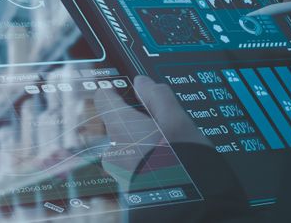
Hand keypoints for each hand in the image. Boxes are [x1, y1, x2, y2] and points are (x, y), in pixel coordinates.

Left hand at [94, 76, 208, 188]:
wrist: (186, 208)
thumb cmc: (182, 162)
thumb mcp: (178, 122)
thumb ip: (158, 98)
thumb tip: (143, 82)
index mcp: (121, 126)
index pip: (104, 99)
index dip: (115, 94)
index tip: (124, 94)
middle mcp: (113, 149)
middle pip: (120, 127)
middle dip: (137, 127)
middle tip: (162, 131)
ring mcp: (118, 172)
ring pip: (128, 149)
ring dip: (144, 148)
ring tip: (170, 153)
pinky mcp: (128, 189)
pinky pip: (134, 168)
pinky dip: (147, 165)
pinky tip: (167, 169)